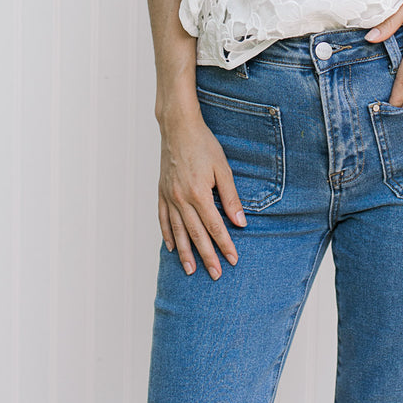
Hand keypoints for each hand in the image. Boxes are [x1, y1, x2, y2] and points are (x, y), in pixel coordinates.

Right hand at [158, 107, 246, 278]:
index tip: (233, 259)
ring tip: (191, 270)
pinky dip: (167, 235)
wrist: (178, 128)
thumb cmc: (203, 145)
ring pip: (178, 232)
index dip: (224, 245)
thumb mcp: (222, 168)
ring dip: (185, 253)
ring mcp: (169, 197)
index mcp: (198, 193)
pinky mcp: (161, 193)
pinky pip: (163, 220)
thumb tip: (240, 222)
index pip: (214, 227)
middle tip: (216, 274)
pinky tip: (171, 247)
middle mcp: (181, 199)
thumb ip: (231, 197)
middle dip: (207, 256)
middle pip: (196, 235)